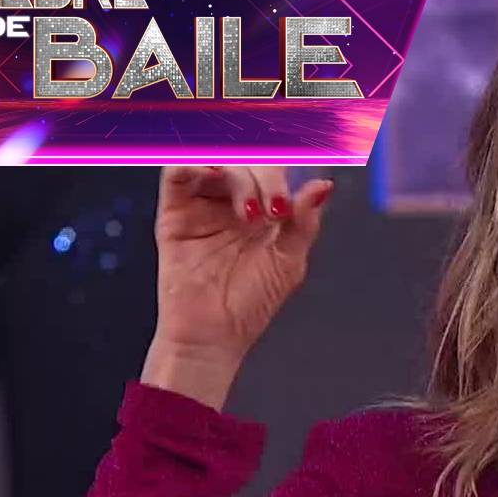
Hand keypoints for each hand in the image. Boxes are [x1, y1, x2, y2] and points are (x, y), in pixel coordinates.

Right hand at [142, 166, 333, 407]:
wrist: (215, 335)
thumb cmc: (251, 303)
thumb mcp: (289, 260)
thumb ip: (304, 221)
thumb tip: (323, 185)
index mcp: (264, 208)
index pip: (275, 168)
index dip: (288, 167)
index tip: (301, 180)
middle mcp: (233, 201)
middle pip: (249, 161)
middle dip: (269, 178)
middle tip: (276, 210)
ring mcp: (204, 204)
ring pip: (220, 161)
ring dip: (241, 177)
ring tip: (252, 213)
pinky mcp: (174, 212)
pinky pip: (178, 173)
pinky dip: (195, 163)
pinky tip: (215, 176)